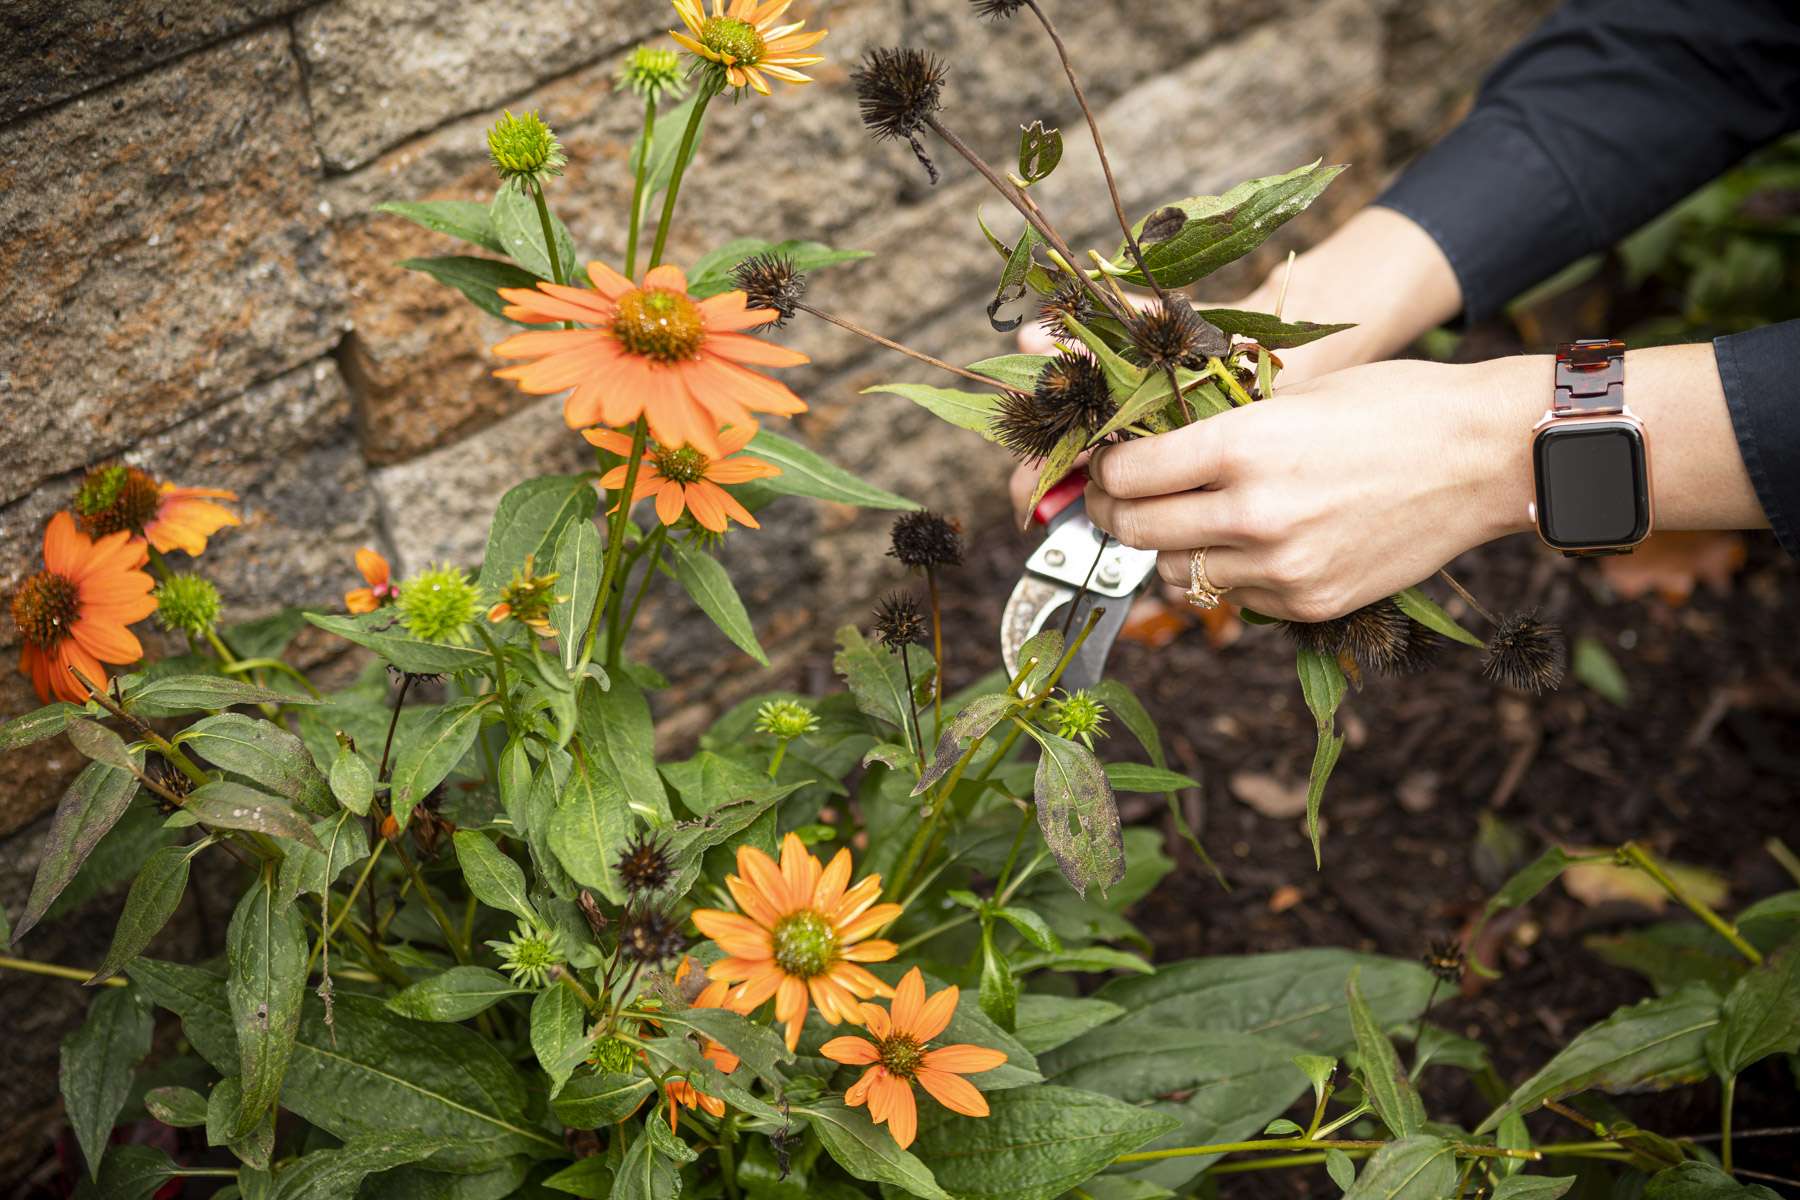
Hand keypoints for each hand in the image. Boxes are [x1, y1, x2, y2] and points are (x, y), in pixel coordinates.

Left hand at [1082, 358, 1541, 621]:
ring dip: (1168, 549)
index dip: (1103, 469)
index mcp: (1241, 445)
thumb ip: (1217, 430)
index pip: (1126, 475)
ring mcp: (1282, 566)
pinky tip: (1249, 544)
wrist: (1487, 457)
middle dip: (1112, 512)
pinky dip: (1227, 574)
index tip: (1105, 464)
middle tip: (1115, 499)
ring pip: (1175, 573)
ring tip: (1186, 521)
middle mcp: (1254, 513)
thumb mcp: (1292, 395)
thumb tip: (1147, 454)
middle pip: (1135, 529)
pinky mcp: (1310, 602)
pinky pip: (1234, 598)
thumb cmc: (1394, 406)